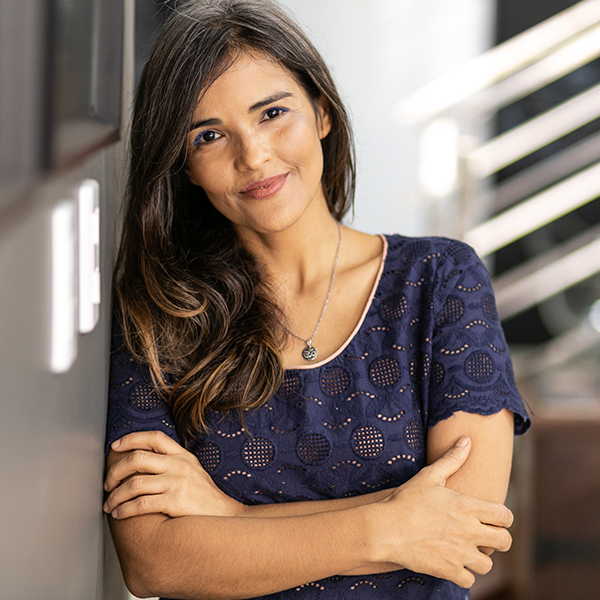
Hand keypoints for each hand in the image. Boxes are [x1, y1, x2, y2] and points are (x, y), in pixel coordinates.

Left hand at [103, 431, 242, 519]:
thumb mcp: (192, 471)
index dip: (131, 439)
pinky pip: (140, 504)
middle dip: (115, 471)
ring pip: (134, 483)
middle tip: (107, 484)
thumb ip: (172, 462)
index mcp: (183, 455)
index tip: (115, 447)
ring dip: (115, 495)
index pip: (154, 437)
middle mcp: (179, 465)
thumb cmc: (204, 497)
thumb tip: (142, 459)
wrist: (224, 517)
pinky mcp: (175, 502)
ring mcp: (177, 483)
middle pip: (137, 459)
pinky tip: (120, 514)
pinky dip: (124, 509)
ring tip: (109, 504)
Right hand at [374, 437, 512, 587]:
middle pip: (505, 541)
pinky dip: (463, 573)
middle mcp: (469, 532)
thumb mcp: (429, 476)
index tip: (492, 517)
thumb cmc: (406, 500)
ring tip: (466, 550)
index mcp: (467, 507)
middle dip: (499, 539)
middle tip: (485, 536)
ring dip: (479, 558)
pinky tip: (452, 563)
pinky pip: (469, 579)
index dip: (502, 517)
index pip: (505, 516)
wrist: (385, 528)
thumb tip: (467, 440)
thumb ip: (452, 459)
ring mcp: (460, 553)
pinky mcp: (449, 571)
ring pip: (488, 564)